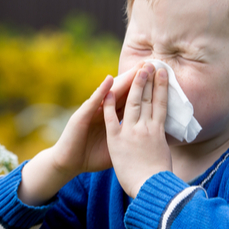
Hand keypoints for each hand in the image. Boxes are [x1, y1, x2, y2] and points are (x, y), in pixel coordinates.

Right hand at [19, 65, 139, 205]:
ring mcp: (92, 112)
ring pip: (111, 93)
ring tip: (136, 68)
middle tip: (153, 64)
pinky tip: (108, 80)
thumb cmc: (91, 158)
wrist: (68, 164)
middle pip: (125, 93)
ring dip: (123, 80)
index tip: (160, 81)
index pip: (133, 102)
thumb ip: (129, 141)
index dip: (146, 90)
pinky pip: (93, 102)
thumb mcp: (116, 148)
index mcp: (114, 119)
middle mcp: (104, 112)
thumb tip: (150, 142)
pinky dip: (101, 91)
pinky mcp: (81, 116)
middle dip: (139, 79)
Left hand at [103, 64, 171, 197]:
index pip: (161, 104)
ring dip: (135, 85)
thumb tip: (167, 136)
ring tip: (139, 69)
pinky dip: (109, 105)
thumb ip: (161, 143)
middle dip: (150, 80)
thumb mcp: (164, 156)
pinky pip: (111, 119)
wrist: (151, 190)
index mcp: (159, 132)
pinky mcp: (116, 140)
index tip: (164, 74)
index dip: (162, 88)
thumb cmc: (161, 178)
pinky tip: (108, 92)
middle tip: (153, 63)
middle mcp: (147, 128)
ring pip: (133, 103)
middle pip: (148, 99)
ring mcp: (131, 133)